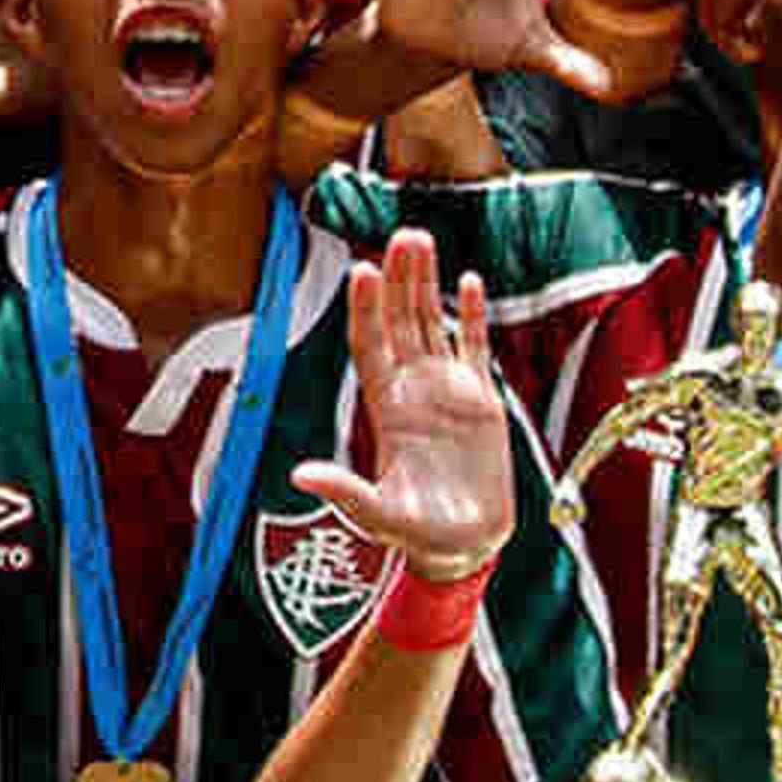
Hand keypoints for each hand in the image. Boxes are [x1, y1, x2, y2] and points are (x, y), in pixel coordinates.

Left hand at [290, 230, 514, 577]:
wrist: (464, 546)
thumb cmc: (417, 534)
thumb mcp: (377, 514)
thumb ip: (344, 492)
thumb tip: (300, 478)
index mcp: (386, 408)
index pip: (370, 346)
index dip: (366, 310)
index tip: (362, 272)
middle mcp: (411, 390)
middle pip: (400, 321)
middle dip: (399, 279)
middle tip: (401, 236)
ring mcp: (445, 391)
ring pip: (432, 322)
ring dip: (427, 283)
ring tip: (421, 240)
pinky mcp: (481, 400)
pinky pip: (475, 346)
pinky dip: (473, 314)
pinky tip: (469, 280)